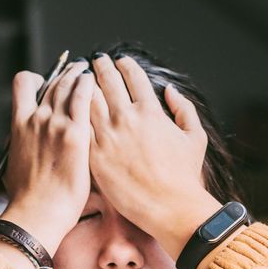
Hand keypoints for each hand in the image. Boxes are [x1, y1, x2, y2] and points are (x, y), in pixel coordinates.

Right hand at [0, 62, 93, 255]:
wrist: (37, 212)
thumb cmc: (28, 198)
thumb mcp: (15, 164)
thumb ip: (22, 146)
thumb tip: (24, 147)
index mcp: (19, 123)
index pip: (24, 83)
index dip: (38, 77)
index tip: (48, 81)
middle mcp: (36, 118)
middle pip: (53, 81)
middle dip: (67, 73)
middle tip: (78, 70)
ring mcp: (55, 123)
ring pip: (68, 84)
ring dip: (79, 74)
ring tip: (89, 72)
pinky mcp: (74, 133)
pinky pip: (83, 96)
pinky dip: (88, 84)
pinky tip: (95, 82)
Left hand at [89, 55, 221, 258]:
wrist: (168, 208)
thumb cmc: (184, 177)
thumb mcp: (195, 138)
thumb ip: (184, 109)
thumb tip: (170, 91)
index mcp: (150, 111)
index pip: (133, 77)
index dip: (125, 65)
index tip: (120, 61)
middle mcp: (126, 119)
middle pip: (107, 82)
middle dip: (100, 67)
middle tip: (95, 61)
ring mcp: (107, 136)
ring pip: (88, 99)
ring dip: (83, 85)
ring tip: (80, 79)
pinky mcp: (93, 155)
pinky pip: (79, 126)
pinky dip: (74, 112)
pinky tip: (72, 108)